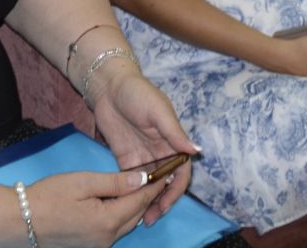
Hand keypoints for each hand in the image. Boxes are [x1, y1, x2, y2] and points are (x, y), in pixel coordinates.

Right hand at [25, 169, 160, 246]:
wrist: (19, 220)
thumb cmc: (49, 197)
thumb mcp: (84, 182)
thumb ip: (115, 182)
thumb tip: (143, 178)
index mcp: (107, 222)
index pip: (140, 201)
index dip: (154, 185)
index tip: (166, 170)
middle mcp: (106, 239)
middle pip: (136, 215)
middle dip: (147, 196)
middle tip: (156, 176)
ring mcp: (98, 246)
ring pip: (126, 224)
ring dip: (134, 206)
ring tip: (139, 186)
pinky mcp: (90, 246)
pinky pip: (113, 230)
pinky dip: (120, 215)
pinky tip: (117, 201)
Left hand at [89, 71, 198, 226]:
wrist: (109, 87)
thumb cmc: (138, 93)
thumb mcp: (158, 111)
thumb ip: (175, 133)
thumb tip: (197, 151)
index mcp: (172, 141)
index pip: (180, 171)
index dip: (176, 189)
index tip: (166, 203)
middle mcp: (160, 152)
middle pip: (166, 183)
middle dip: (162, 201)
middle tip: (152, 218)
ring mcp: (143, 157)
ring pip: (150, 186)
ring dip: (148, 202)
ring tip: (141, 219)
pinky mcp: (126, 159)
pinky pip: (132, 181)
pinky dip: (133, 195)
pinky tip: (128, 207)